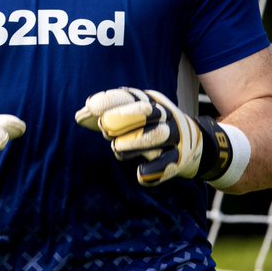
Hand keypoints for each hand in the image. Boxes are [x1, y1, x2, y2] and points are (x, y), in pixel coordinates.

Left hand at [74, 87, 231, 185]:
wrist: (192, 145)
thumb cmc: (148, 129)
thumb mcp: (130, 118)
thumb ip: (105, 116)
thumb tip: (79, 117)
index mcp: (149, 101)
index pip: (131, 96)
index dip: (111, 100)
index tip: (90, 106)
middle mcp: (164, 115)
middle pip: (147, 111)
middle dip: (125, 118)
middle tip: (104, 128)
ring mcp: (174, 137)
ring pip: (159, 135)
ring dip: (136, 142)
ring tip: (116, 148)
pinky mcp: (180, 159)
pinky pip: (169, 163)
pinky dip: (155, 170)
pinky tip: (141, 175)